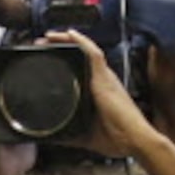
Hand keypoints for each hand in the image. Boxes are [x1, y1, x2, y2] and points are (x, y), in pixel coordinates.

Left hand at [41, 31, 159, 159]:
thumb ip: (70, 133)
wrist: (133, 140)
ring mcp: (105, 77)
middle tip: (41, 45)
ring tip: (48, 37)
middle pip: (81, 55)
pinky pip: (93, 52)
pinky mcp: (105, 77)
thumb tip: (54, 136)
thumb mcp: (86, 135)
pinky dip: (81, 42)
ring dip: (66, 41)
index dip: (65, 59)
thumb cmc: (118, 138)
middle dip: (61, 47)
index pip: (81, 68)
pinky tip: (69, 34)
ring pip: (85, 50)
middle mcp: (103, 80)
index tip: (47, 58)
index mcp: (99, 91)